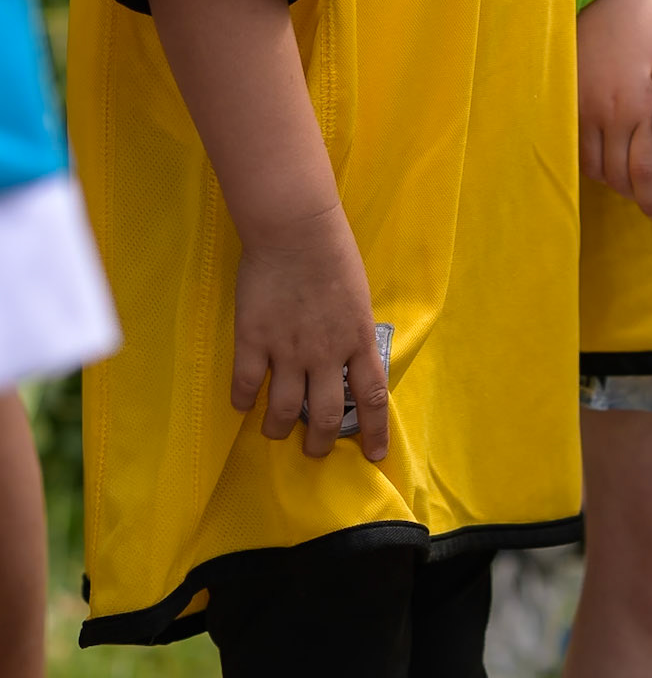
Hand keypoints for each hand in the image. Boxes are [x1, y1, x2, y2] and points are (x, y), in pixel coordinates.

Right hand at [231, 201, 388, 462]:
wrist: (296, 229)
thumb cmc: (333, 253)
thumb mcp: (358, 297)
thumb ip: (352, 332)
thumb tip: (348, 360)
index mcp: (358, 339)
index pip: (372, 398)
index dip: (375, 432)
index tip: (375, 456)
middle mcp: (326, 354)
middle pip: (324, 416)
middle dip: (318, 443)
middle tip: (313, 450)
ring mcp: (288, 350)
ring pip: (283, 412)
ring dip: (278, 429)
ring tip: (274, 431)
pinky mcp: (254, 340)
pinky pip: (246, 386)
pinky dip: (243, 402)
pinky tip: (242, 405)